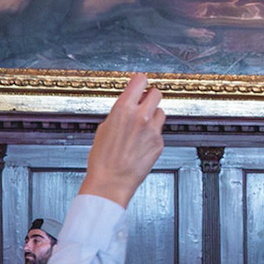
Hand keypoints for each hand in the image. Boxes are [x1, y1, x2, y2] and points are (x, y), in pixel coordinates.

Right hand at [79, 74, 165, 205]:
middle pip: (156, 93)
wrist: (111, 182)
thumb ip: (120, 113)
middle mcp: (141, 117)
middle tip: (144, 103)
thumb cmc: (103, 159)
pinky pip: (159, 131)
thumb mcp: (104, 128)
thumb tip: (128, 105)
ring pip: (161, 112)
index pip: (140, 81)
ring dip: (153, 115)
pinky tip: (141, 143)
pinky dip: (153, 134)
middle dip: (150, 97)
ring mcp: (153, 130)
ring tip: (141, 127)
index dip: (140, 82)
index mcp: (123, 109)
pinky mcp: (159, 143)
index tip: (139, 84)